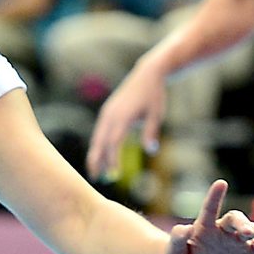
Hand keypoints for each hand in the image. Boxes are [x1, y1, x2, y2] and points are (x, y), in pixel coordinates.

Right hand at [85, 57, 167, 179]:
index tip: (115, 175)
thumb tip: (151, 150)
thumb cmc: (154, 95)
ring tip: (96, 171)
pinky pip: (100, 132)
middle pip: (100, 142)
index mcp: (122, 116)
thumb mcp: (156, 114)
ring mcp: (107, 113)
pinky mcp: (107, 112)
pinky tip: (100, 156)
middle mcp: (110, 115)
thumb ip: (151, 132)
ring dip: (96, 154)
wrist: (146, 74)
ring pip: (97, 137)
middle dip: (97, 160)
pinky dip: (99, 145)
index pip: (114, 142)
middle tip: (96, 178)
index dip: (113, 159)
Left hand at [167, 180, 253, 253]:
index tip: (221, 183)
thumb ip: (177, 240)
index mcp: (203, 227)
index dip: (215, 196)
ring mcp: (236, 240)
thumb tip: (184, 227)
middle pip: (235, 219)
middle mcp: (222, 230)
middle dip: (242, 223)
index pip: (209, 208)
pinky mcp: (247, 252)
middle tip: (247, 232)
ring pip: (252, 230)